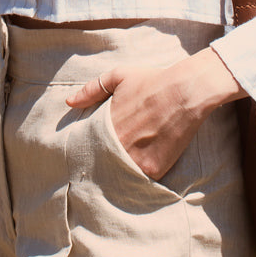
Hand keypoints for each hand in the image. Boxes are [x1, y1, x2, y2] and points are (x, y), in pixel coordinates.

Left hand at [66, 48, 244, 180]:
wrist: (186, 92)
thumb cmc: (153, 81)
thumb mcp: (118, 76)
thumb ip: (92, 89)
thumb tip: (70, 102)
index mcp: (105, 125)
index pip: (89, 144)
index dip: (91, 147)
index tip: (93, 148)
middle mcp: (117, 145)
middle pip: (102, 160)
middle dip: (103, 161)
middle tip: (108, 162)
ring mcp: (134, 159)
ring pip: (119, 172)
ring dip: (119, 172)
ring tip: (122, 170)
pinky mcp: (153, 169)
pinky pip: (140, 180)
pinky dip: (139, 177)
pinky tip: (140, 171)